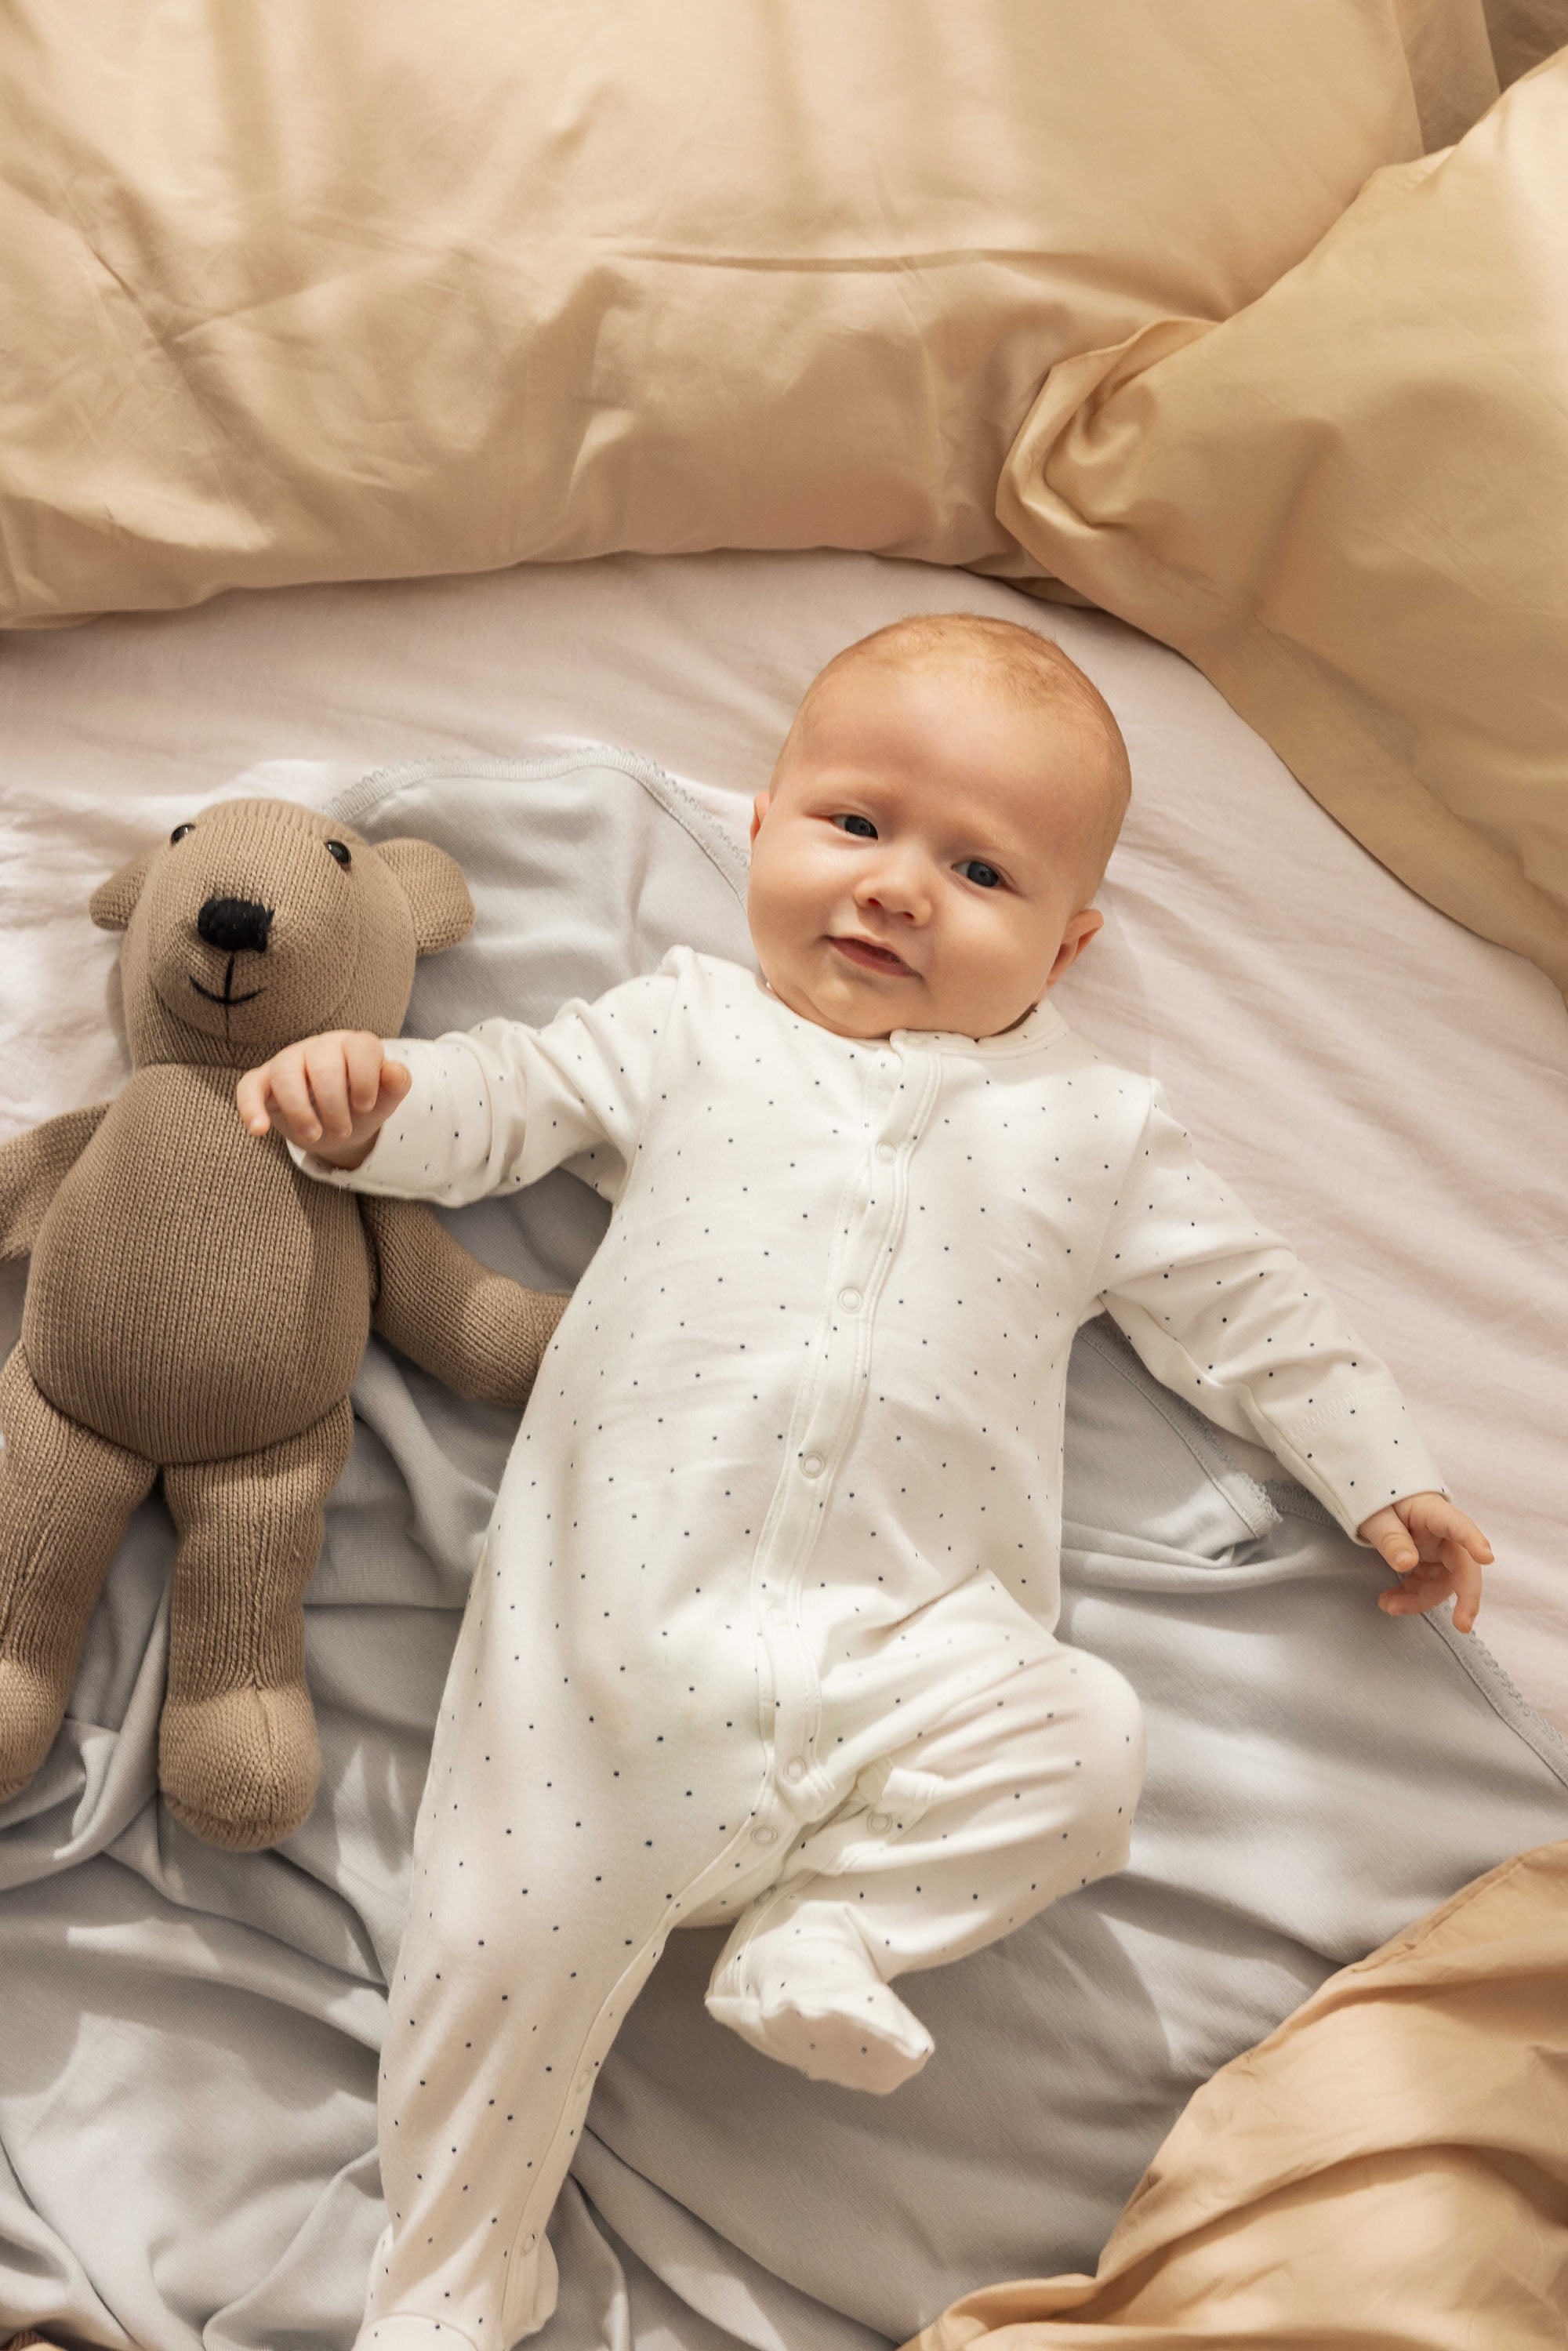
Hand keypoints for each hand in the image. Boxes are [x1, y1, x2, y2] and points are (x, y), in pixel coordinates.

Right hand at [236, 1032, 411, 1168]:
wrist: (335, 1125)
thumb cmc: (359, 1106)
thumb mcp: (383, 1101)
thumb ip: (395, 1086)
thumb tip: (397, 1071)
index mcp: (353, 1047)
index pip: (362, 1046)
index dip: (364, 1077)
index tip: (365, 1106)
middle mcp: (320, 1048)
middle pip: (323, 1063)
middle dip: (334, 1103)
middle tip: (342, 1132)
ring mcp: (289, 1061)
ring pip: (285, 1071)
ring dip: (299, 1109)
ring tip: (313, 1137)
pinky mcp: (262, 1081)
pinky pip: (249, 1086)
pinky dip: (250, 1108)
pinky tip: (258, 1131)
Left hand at [1357, 1492, 1490, 1634]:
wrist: (1379, 1501)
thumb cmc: (1381, 1502)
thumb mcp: (1375, 1517)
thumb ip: (1390, 1538)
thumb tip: (1406, 1564)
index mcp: (1433, 1513)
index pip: (1458, 1525)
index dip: (1473, 1540)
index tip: (1486, 1557)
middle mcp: (1444, 1534)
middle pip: (1463, 1565)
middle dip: (1466, 1596)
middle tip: (1462, 1625)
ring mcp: (1439, 1550)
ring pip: (1443, 1583)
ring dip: (1419, 1600)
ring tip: (1388, 1606)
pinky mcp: (1431, 1563)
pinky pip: (1428, 1585)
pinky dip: (1411, 1597)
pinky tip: (1390, 1602)